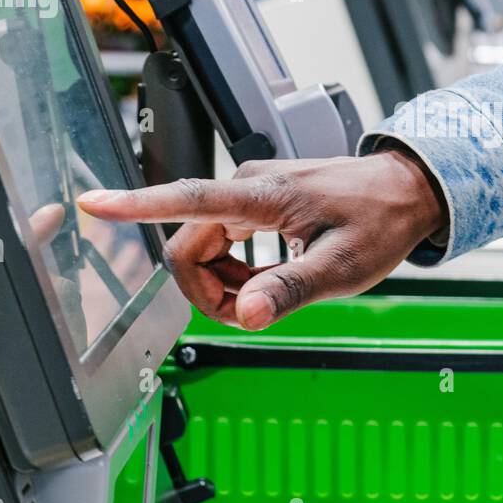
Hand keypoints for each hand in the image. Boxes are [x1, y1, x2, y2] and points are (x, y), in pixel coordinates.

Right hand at [76, 150, 447, 330]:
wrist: (408, 190)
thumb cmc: (380, 221)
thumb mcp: (342, 267)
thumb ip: (291, 289)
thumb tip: (247, 315)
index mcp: (262, 196)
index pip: (186, 199)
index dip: (135, 205)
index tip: (93, 204)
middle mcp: (248, 187)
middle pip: (189, 246)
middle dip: (208, 290)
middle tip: (255, 311)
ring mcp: (252, 193)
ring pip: (205, 248)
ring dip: (224, 283)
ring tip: (270, 294)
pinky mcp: (259, 202)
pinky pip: (225, 241)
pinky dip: (238, 270)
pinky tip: (270, 277)